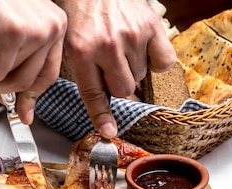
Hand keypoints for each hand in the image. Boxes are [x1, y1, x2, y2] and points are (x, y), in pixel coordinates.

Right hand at [0, 0, 66, 123]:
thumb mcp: (9, 31)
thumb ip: (18, 63)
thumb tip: (17, 104)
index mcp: (55, 24)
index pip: (49, 73)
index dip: (32, 95)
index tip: (25, 114)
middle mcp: (52, 27)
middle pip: (28, 82)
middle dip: (0, 83)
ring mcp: (36, 31)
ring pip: (10, 81)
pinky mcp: (14, 36)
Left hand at [55, 0, 175, 137]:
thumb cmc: (82, 13)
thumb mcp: (68, 45)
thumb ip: (80, 75)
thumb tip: (97, 117)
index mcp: (82, 51)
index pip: (94, 94)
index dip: (102, 116)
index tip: (110, 131)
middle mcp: (107, 45)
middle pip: (123, 89)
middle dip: (117, 82)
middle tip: (110, 64)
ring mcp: (131, 36)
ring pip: (140, 76)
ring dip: (133, 67)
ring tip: (122, 47)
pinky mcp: (151, 27)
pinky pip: (163, 63)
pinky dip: (156, 60)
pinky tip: (144, 48)